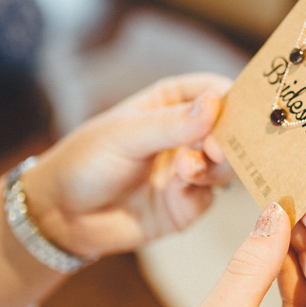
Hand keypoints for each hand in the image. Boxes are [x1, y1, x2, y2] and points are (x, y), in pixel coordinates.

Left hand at [22, 73, 232, 260]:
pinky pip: (210, 196)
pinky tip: (179, 186)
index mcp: (171, 103)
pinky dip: (200, 190)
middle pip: (230, 130)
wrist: (60, 216)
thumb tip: (216, 103)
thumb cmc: (84, 161)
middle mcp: (186, 134)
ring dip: (215, 165)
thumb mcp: (124, 134)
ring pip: (226, 164)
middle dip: (231, 137)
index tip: (244, 109)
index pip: (215, 90)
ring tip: (189, 167)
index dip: (233, 98)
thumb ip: (171, 123)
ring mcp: (189, 170)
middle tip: (218, 146)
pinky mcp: (187, 205)